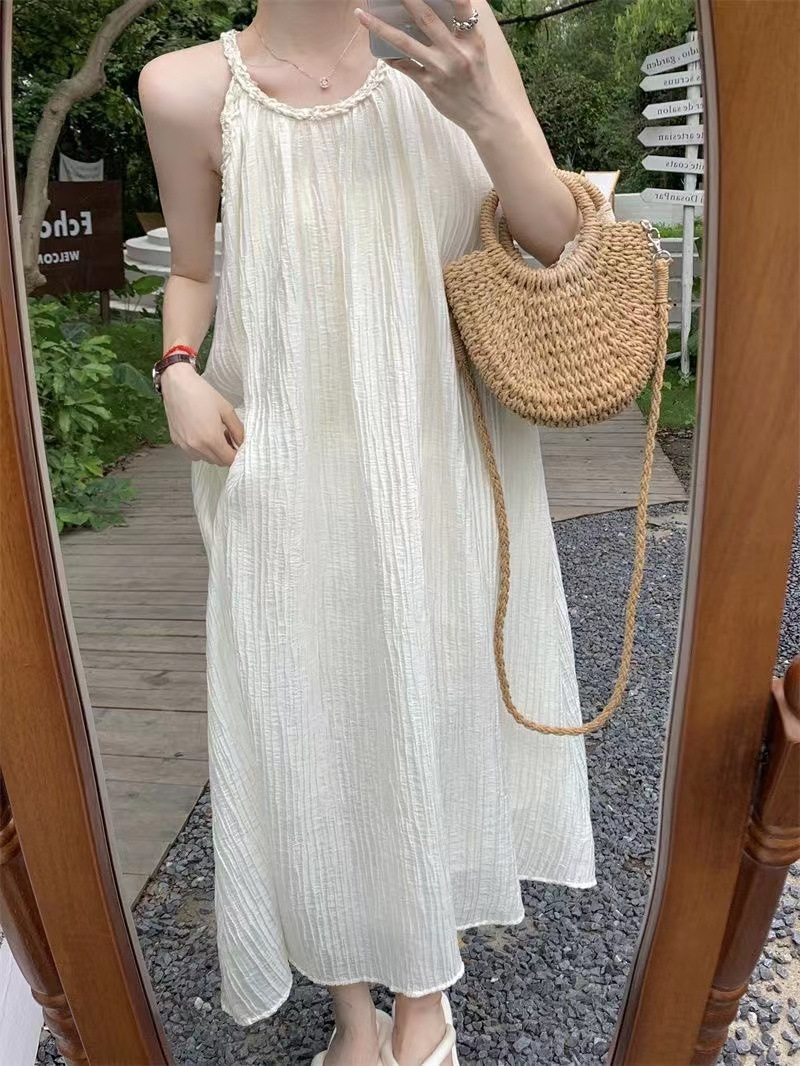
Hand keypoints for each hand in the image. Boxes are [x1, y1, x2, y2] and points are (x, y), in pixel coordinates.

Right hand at [159, 361, 243, 466]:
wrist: (177, 384)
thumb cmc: (201, 393)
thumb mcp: (226, 409)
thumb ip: (238, 429)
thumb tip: (242, 443)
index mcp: (211, 439)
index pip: (229, 460)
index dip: (236, 454)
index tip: (238, 445)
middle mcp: (196, 446)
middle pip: (218, 462)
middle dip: (226, 452)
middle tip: (228, 435)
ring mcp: (184, 445)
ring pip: (205, 459)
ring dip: (213, 452)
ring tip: (214, 433)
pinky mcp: (176, 441)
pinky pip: (193, 453)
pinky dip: (200, 449)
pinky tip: (201, 433)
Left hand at [354, 0, 498, 132]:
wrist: (483, 114)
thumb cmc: (478, 78)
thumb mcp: (475, 48)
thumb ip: (460, 28)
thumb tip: (436, 9)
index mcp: (471, 38)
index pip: (460, 5)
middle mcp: (455, 51)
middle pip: (426, 19)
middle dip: (407, 0)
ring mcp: (440, 69)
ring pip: (405, 43)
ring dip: (381, 28)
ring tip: (362, 15)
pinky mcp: (429, 85)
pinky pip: (404, 67)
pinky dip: (391, 58)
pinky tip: (380, 51)